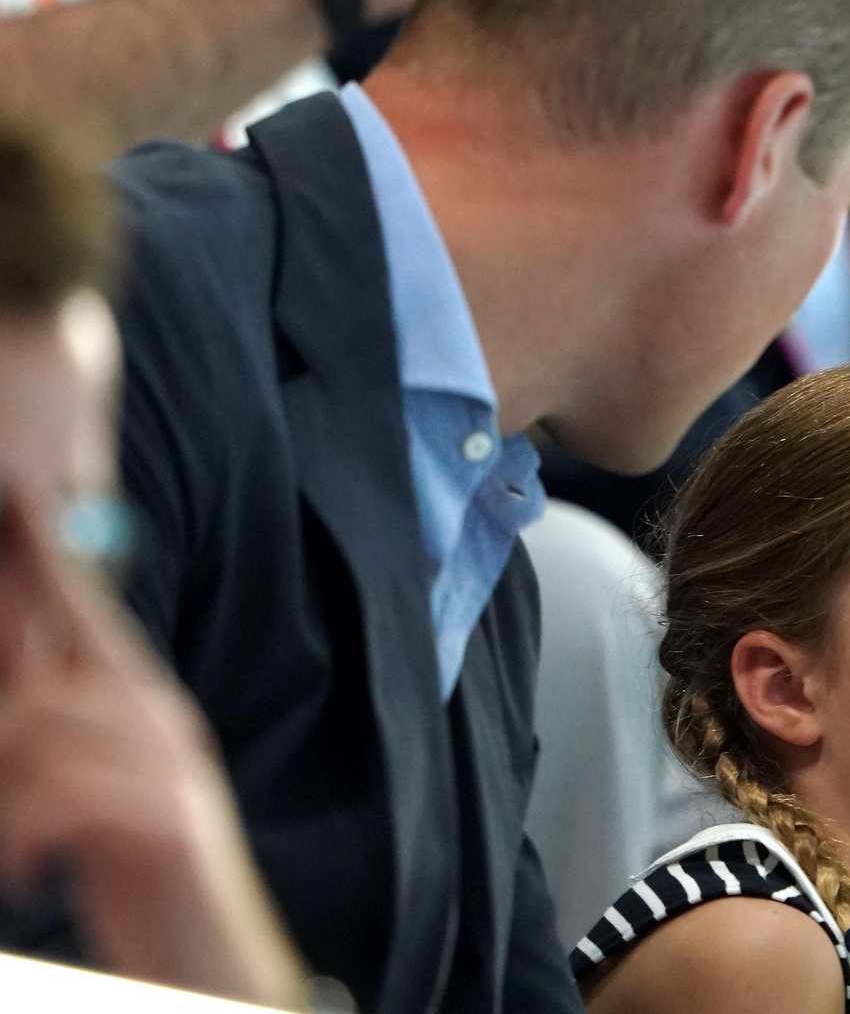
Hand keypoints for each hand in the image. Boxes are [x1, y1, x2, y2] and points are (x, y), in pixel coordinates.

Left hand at [0, 495, 306, 1008]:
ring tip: (8, 840)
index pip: (88, 616)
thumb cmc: (146, 881)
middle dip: (8, 652)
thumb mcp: (93, 801)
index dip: (49, 560)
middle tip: (2, 736)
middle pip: (58, 663)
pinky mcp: (167, 824)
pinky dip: (25, 833)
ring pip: (45, 730)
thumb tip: (20, 702)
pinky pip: (65, 798)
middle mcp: (161, 724)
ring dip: (3, 787)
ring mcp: (170, 771)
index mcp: (143, 709)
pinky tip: (27, 870)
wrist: (212, 961)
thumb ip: (59, 744)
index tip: (20, 504)